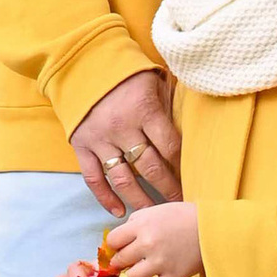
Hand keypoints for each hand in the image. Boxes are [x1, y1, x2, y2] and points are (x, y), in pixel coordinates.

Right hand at [69, 67, 181, 218]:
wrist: (84, 61)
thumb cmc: (126, 73)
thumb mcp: (153, 81)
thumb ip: (170, 104)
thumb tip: (194, 125)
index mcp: (144, 110)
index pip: (170, 147)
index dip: (183, 166)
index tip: (193, 178)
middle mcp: (122, 127)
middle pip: (150, 168)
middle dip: (169, 189)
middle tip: (180, 205)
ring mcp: (100, 139)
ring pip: (123, 179)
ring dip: (140, 199)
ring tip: (153, 214)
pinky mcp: (81, 145)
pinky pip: (93, 178)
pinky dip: (105, 197)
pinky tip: (118, 211)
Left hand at [102, 200, 204, 276]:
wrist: (212, 229)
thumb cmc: (183, 217)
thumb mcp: (155, 211)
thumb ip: (135, 223)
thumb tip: (118, 239)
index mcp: (142, 225)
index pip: (112, 241)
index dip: (114, 246)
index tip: (119, 248)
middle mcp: (148, 244)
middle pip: (119, 261)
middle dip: (120, 263)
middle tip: (125, 263)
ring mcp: (160, 262)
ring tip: (134, 274)